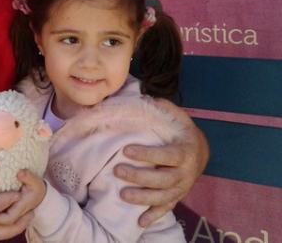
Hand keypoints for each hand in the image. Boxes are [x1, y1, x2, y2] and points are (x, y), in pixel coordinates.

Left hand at [0, 170, 45, 224]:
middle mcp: (13, 213)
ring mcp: (9, 213)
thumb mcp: (34, 181)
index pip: (8, 218)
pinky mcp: (4, 210)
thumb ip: (28, 177)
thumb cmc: (35, 187)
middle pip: (0, 223)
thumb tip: (19, 173)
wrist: (37, 194)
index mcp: (20, 208)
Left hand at [114, 97, 208, 226]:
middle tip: (118, 171)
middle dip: (140, 177)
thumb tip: (141, 96)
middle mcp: (186, 172)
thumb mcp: (175, 115)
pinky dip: (153, 216)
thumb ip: (160, 107)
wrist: (200, 150)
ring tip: (122, 195)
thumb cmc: (181, 130)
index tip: (126, 150)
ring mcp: (182, 187)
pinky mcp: (177, 196)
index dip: (147, 154)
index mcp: (186, 151)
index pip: (166, 155)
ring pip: (163, 196)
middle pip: (163, 178)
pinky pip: (166, 208)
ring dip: (143, 198)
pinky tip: (139, 222)